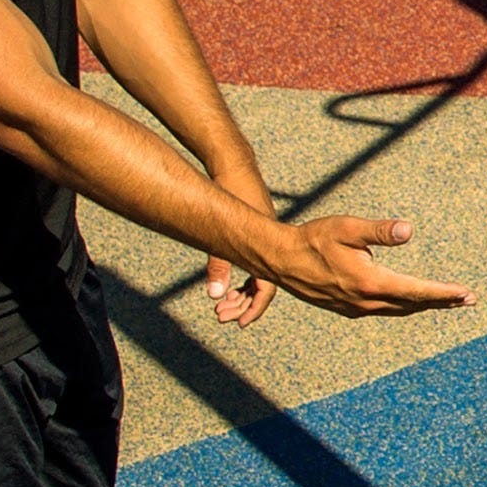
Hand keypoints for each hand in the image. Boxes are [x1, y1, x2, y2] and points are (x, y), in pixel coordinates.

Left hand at [205, 159, 277, 325]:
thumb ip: (218, 265)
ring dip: (241, 289)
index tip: (241, 322)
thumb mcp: (224, 231)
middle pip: (262, 284)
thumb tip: (215, 296)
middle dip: (243, 302)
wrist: (236, 164)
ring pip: (259, 272)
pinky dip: (244, 272)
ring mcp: (266, 236)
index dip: (254, 309)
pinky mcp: (259, 228)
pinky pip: (256, 260)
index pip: (266, 290)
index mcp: (267, 247)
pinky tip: (230, 276)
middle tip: (223, 314)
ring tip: (224, 301)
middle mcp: (270, 244)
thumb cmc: (232, 190)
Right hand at [256, 211, 471, 319]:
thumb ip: (380, 231)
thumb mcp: (348, 228)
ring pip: (399, 310)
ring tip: (448, 301)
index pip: (416, 291)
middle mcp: (366, 301)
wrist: (281, 260)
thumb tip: (409, 231)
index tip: (466, 293)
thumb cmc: (314, 239)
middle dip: (442, 301)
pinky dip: (405, 306)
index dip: (443, 293)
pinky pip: (385, 310)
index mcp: (370, 283)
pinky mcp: (348, 308)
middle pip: (413, 304)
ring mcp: (356, 308)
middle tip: (468, 300)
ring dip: (424, 305)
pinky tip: (411, 301)